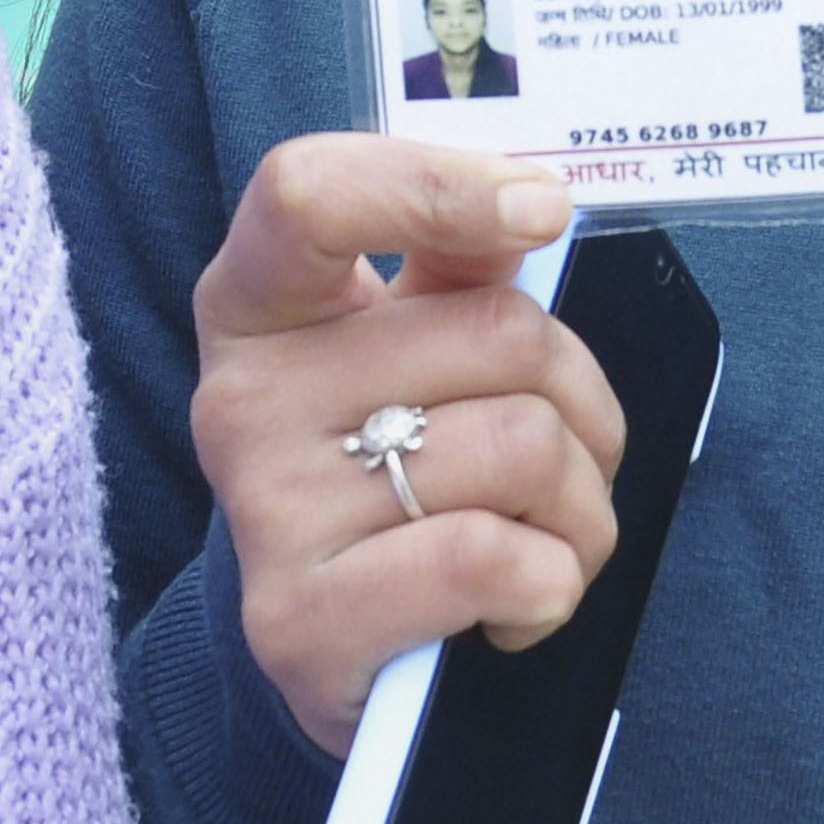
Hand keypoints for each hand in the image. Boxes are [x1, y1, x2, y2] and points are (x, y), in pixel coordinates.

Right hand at [191, 135, 614, 753]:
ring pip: (523, 450)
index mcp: (255, 301)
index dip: (435, 183)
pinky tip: (512, 604)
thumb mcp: (403, 345)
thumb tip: (529, 198)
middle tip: (560, 455)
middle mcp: (241, 395)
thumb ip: (457, 261)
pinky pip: (491, 560)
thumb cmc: (387, 466)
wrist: (330, 640)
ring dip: (582, 508)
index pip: (308, 194)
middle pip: (497, 331)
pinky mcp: (301, 622)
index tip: (541, 210)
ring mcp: (265, 510)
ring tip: (540, 538)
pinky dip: (549, 583)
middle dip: (582, 400)